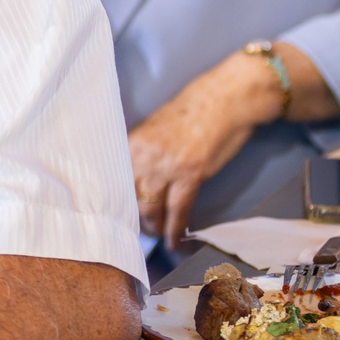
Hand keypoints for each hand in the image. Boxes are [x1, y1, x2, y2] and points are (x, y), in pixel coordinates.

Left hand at [127, 53, 285, 245]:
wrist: (224, 98)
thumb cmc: (193, 111)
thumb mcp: (156, 129)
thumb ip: (143, 152)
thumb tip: (136, 178)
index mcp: (132, 142)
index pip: (115, 180)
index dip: (116, 202)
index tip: (116, 215)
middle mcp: (143, 155)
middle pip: (129, 196)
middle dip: (133, 217)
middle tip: (138, 229)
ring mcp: (166, 166)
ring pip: (150, 207)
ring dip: (153, 226)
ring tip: (157, 235)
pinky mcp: (190, 175)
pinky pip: (177, 210)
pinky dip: (175, 229)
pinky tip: (175, 240)